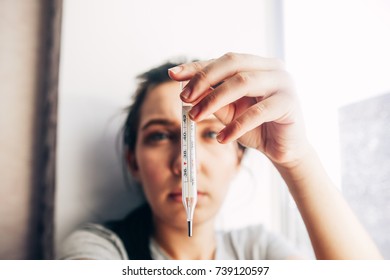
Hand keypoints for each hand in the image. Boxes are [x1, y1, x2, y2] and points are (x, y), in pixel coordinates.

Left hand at [169, 53, 309, 167]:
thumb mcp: (229, 112)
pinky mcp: (289, 103)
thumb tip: (186, 89)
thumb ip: (212, 98)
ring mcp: (283, 83)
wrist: (283, 150)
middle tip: (184, 98)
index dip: (197, 67)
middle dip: (204, 80)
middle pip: (232, 64)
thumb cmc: (255, 128)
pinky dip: (236, 125)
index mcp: (257, 65)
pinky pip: (258, 111)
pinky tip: (222, 138)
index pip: (223, 61)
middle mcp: (272, 68)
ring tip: (195, 116)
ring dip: (214, 100)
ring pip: (243, 82)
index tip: (173, 75)